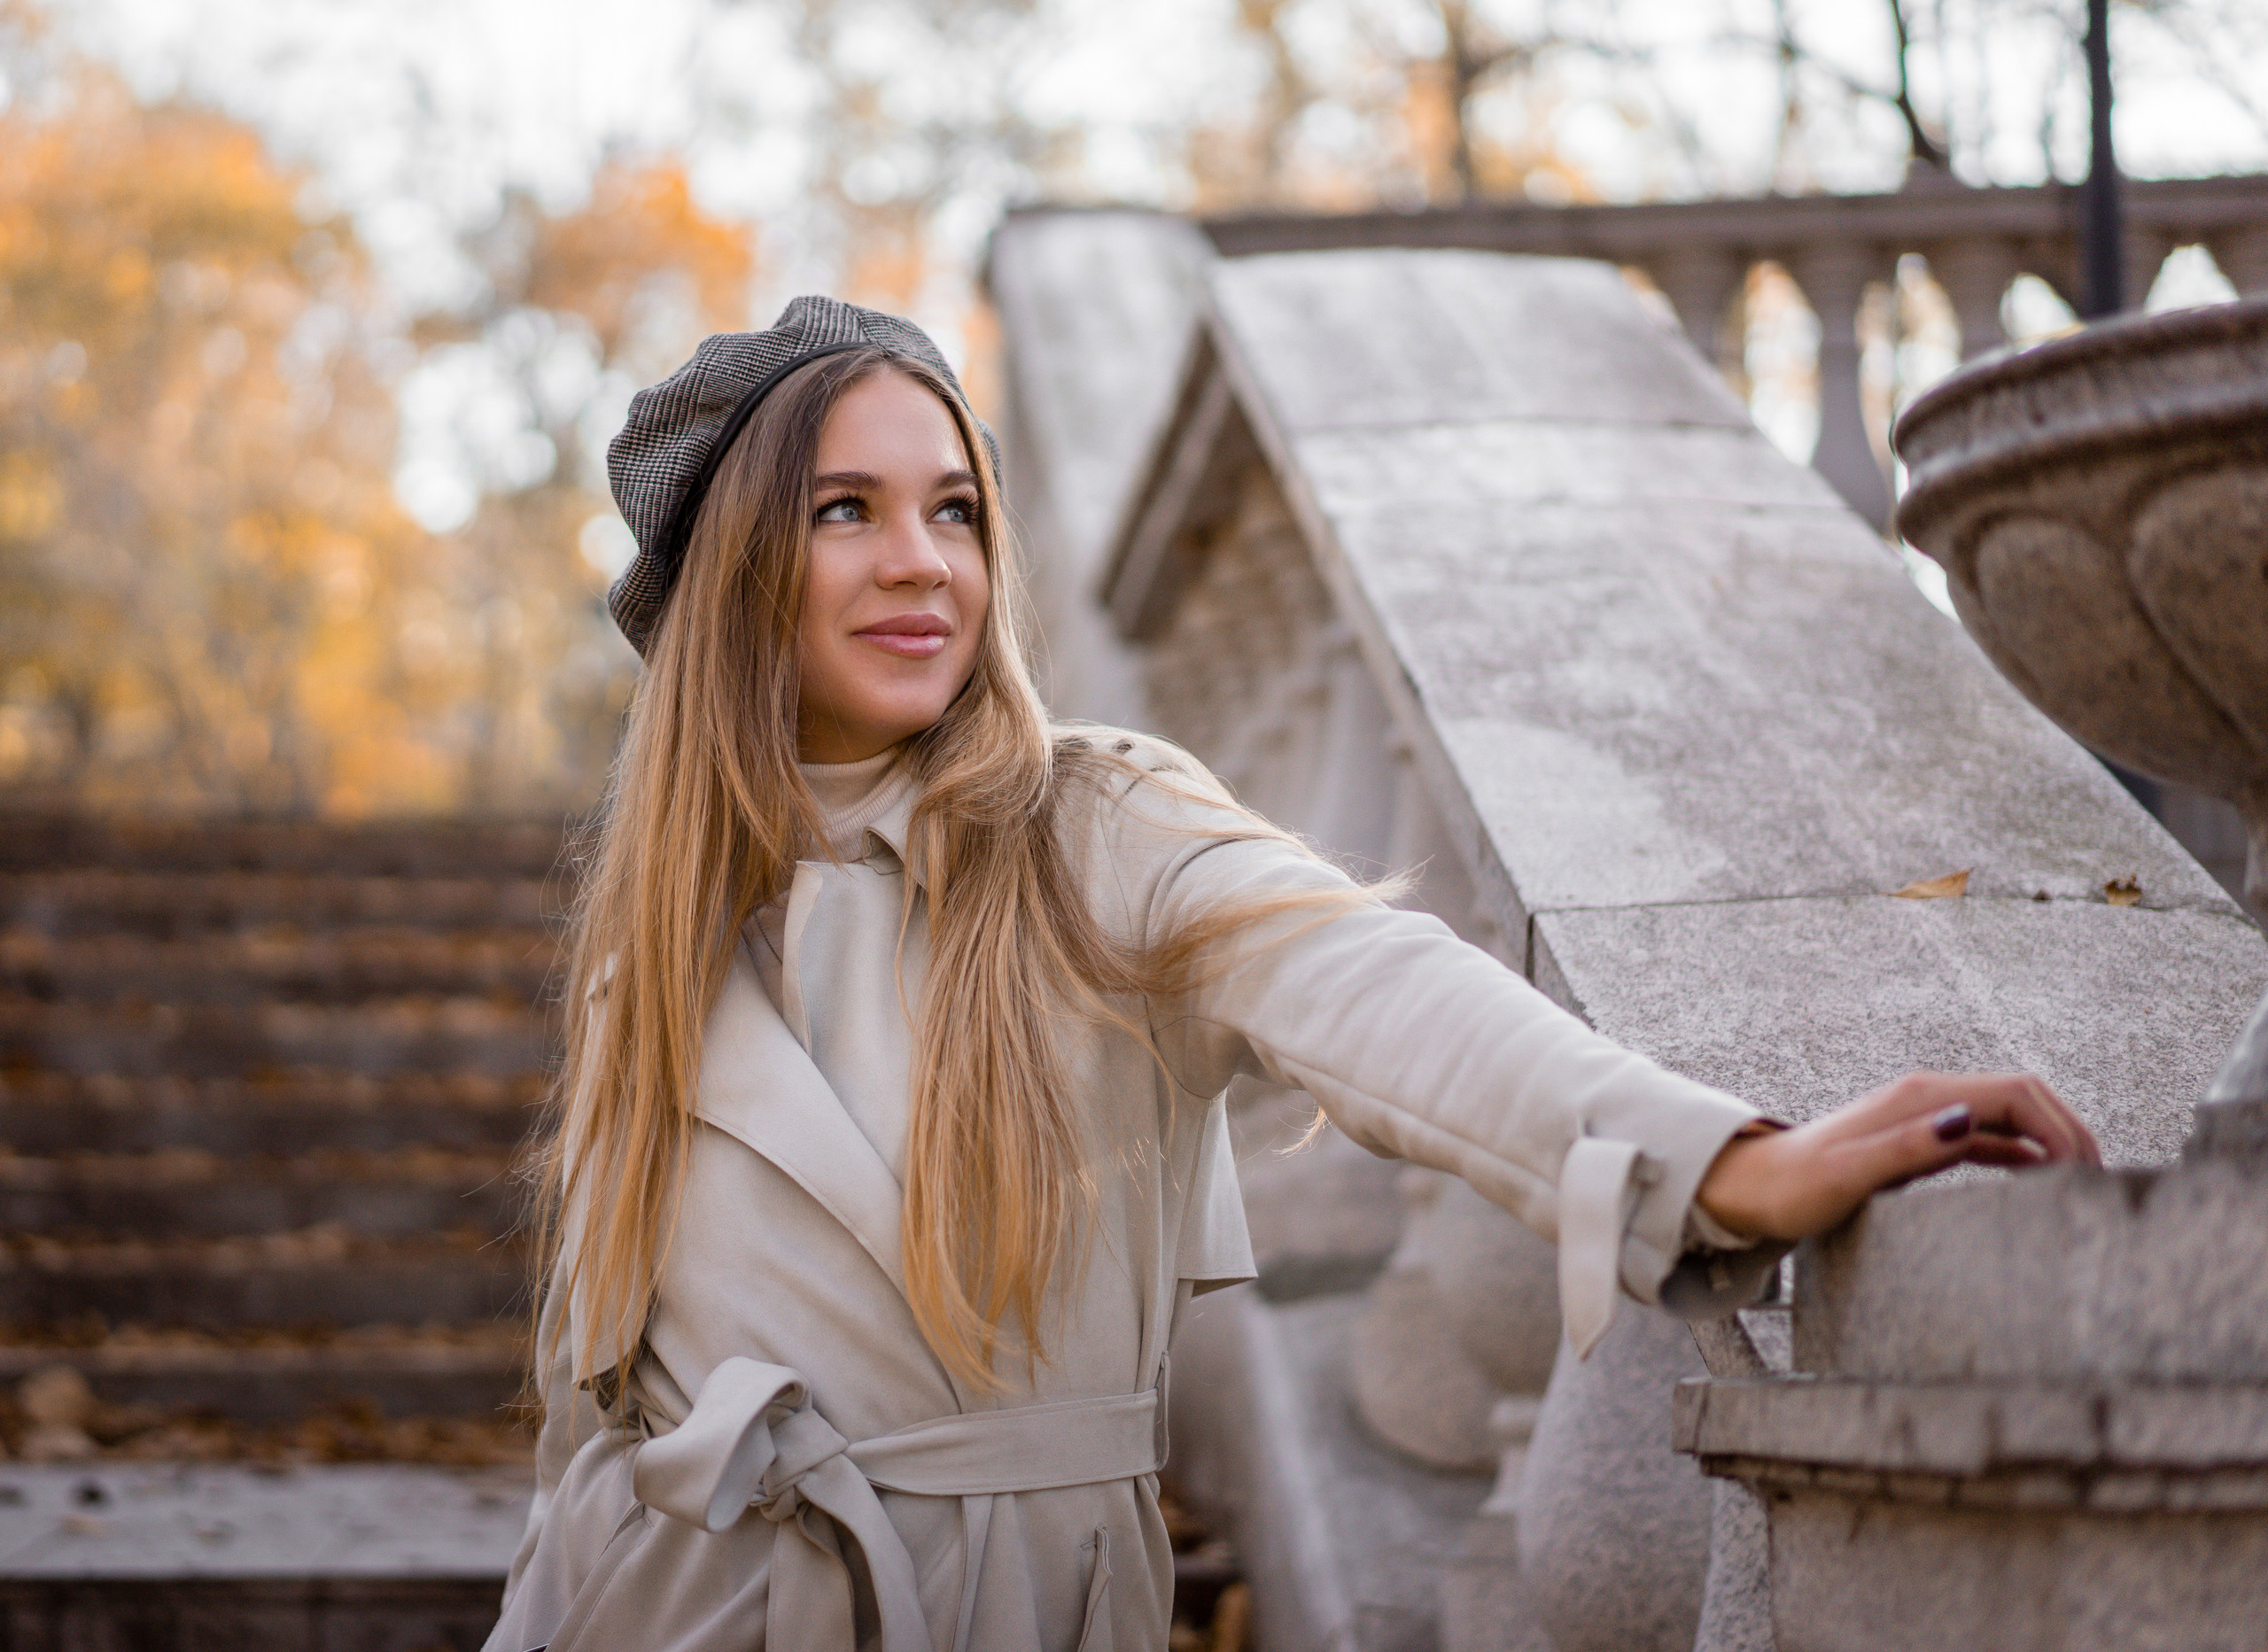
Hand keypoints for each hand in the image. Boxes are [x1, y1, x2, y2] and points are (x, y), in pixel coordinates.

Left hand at [1695, 1072, 2100, 1243]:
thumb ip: (1907, 1149)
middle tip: (2100, 1179)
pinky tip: (2039, 1178)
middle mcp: (1927, 1098)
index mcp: (1920, 1098)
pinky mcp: (1919, 1141)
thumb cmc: (1796, 1187)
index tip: (2085, 1170)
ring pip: (2008, 1117)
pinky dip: (2020, 1154)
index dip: (2059, 1125)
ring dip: (2049, 1140)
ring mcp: (1925, 1118)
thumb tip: (1967, 1122)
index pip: (2015, 1094)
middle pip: (2021, 1098)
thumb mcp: (1850, 1174)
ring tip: (2082, 1183)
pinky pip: (1986, 1139)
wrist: (1754, 1188)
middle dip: (2067, 1129)